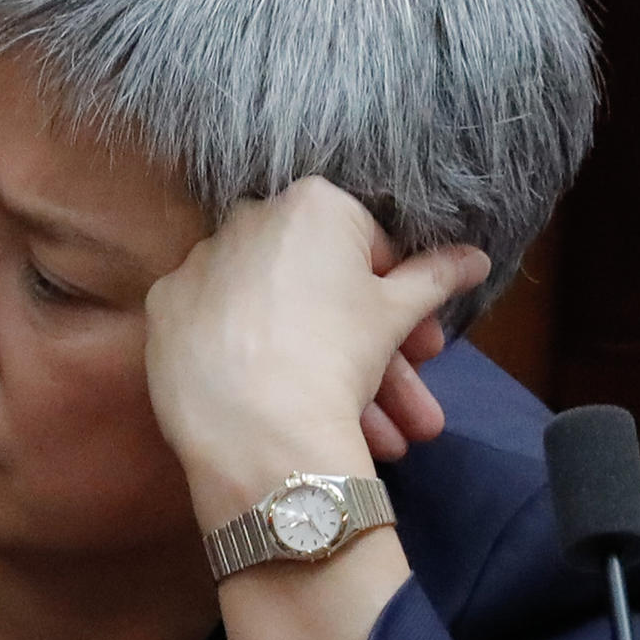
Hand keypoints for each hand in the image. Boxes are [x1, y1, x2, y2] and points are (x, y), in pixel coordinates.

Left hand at [140, 178, 491, 521]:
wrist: (257, 430)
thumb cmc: (337, 356)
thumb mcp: (397, 314)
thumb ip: (435, 275)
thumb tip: (477, 256)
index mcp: (311, 202)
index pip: (369, 246)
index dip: (397, 301)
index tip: (416, 347)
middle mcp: (247, 218)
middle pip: (318, 287)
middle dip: (371, 351)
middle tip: (406, 407)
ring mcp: (197, 265)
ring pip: (275, 317)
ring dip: (329, 376)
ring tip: (374, 438)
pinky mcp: (163, 311)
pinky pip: (220, 332)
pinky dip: (252, 363)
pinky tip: (289, 411)